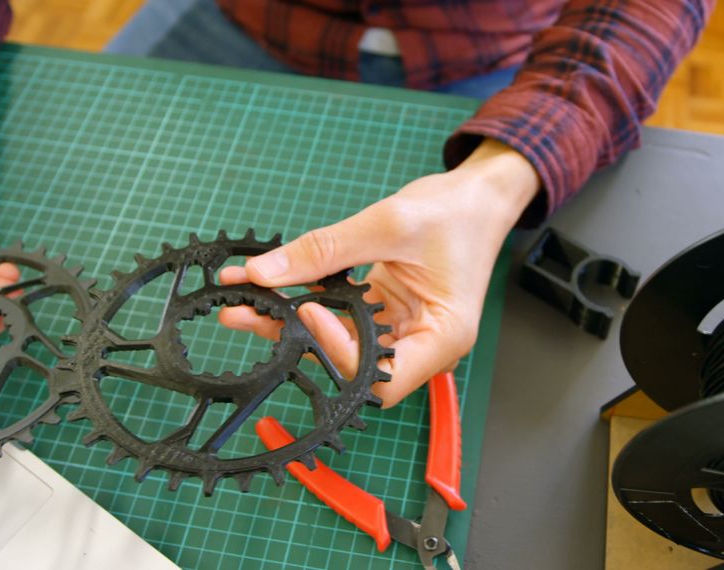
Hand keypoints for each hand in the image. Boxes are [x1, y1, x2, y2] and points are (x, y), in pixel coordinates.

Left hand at [219, 138, 539, 406]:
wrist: (479, 196)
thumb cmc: (458, 211)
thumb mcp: (390, 223)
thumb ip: (326, 249)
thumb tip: (265, 272)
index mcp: (443, 336)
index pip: (382, 376)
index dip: (340, 354)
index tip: (309, 310)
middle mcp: (423, 344)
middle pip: (353, 366)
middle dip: (299, 341)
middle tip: (248, 313)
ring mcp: (402, 330)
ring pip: (340, 344)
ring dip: (292, 324)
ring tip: (244, 303)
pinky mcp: (385, 313)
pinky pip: (342, 319)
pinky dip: (307, 303)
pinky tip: (272, 288)